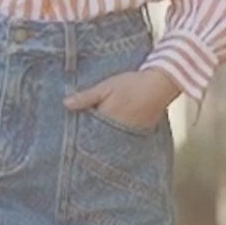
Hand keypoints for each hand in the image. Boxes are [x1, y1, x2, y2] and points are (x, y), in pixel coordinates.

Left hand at [64, 66, 180, 132]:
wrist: (159, 85)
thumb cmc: (132, 84)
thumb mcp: (106, 87)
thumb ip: (86, 97)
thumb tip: (66, 104)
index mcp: (107, 118)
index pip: (87, 131)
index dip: (79, 131)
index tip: (71, 131)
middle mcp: (117, 130)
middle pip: (98, 138)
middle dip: (91, 136)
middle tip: (82, 135)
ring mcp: (130, 133)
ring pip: (111, 140)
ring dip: (104, 138)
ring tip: (98, 134)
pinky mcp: (140, 133)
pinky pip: (124, 139)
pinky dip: (118, 136)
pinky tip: (114, 132)